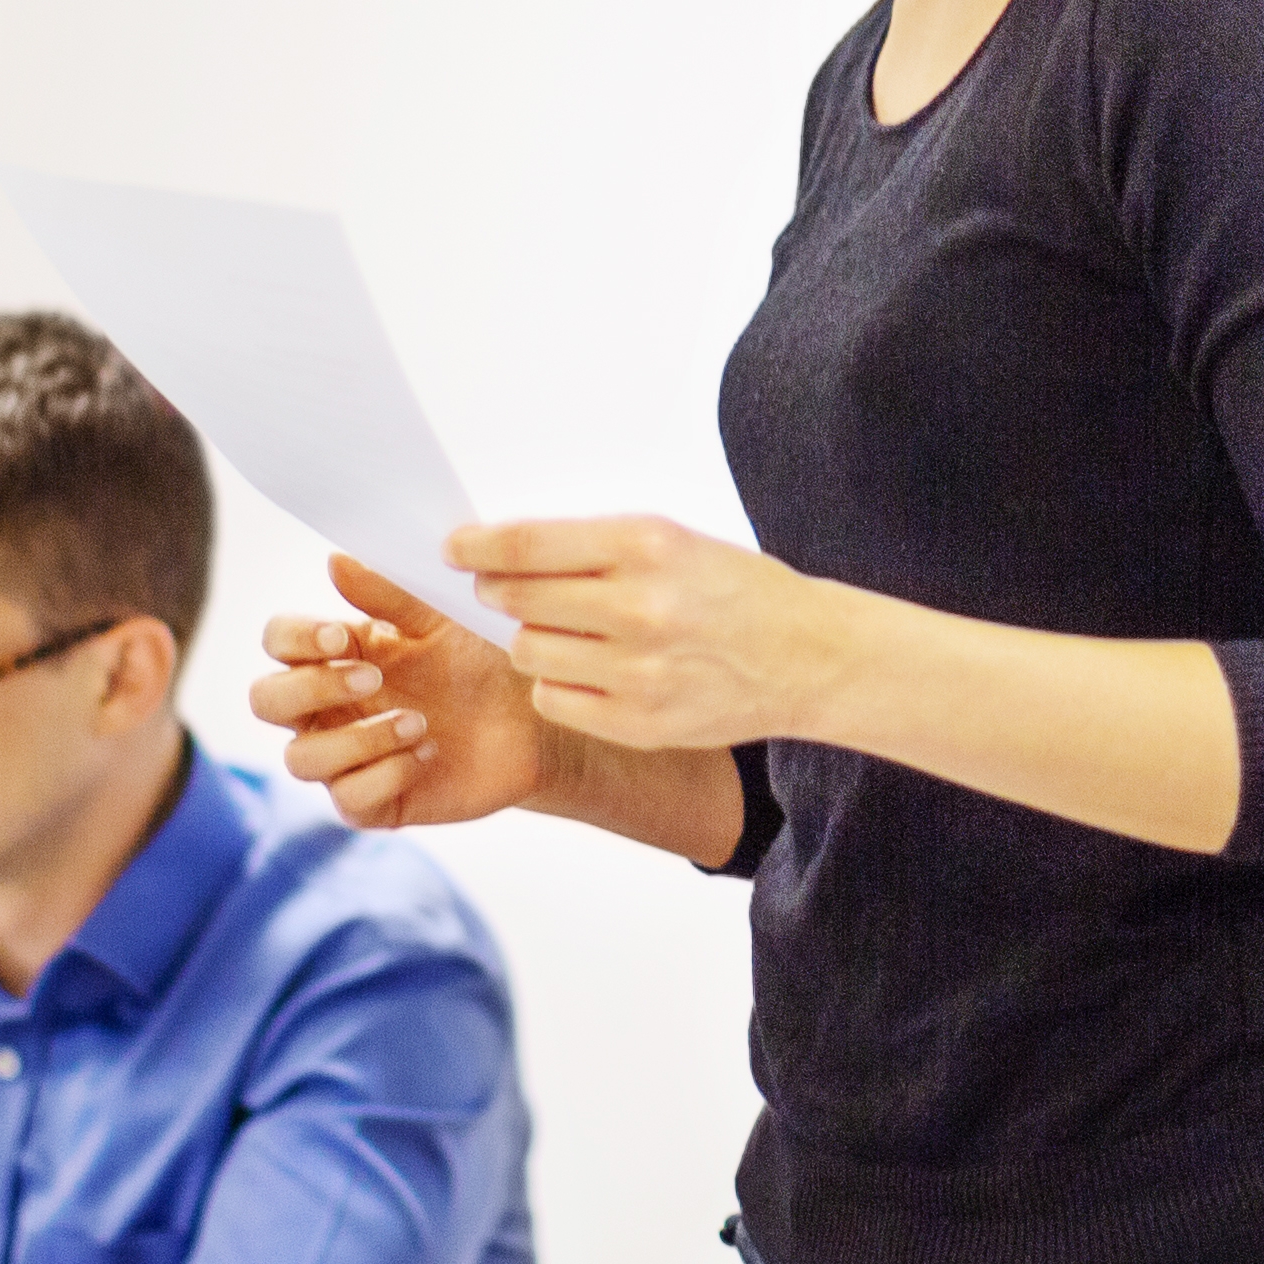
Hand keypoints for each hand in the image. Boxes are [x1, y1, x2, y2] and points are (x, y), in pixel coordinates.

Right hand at [251, 559, 560, 829]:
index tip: (340, 638)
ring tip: (418, 722)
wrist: (530, 721)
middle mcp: (328, 709)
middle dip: (310, 689)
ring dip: (357, 739)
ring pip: (302, 759)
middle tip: (372, 678)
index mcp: (335, 656)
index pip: (277, 643)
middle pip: (265, 702)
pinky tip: (427, 753)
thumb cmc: (479, 663)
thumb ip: (387, 595)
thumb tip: (335, 561)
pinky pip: (349, 799)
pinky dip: (385, 774)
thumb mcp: (438, 621)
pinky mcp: (374, 803)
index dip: (295, 640)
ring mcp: (346, 759)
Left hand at [449, 513, 843, 755]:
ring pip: (527, 652)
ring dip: (529, 638)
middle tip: (503, 588)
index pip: (527, 545)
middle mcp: (640, 609)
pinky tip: (589, 669)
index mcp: (647, 547)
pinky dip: (558, 682)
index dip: (477, 547)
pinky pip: (553, 699)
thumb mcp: (672, 540)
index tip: (455, 548)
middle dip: (499, 591)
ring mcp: (638, 673)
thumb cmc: (734, 590)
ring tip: (565, 631)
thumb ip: (592, 547)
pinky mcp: (638, 724)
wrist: (808, 657)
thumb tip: (504, 552)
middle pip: (517, 600)